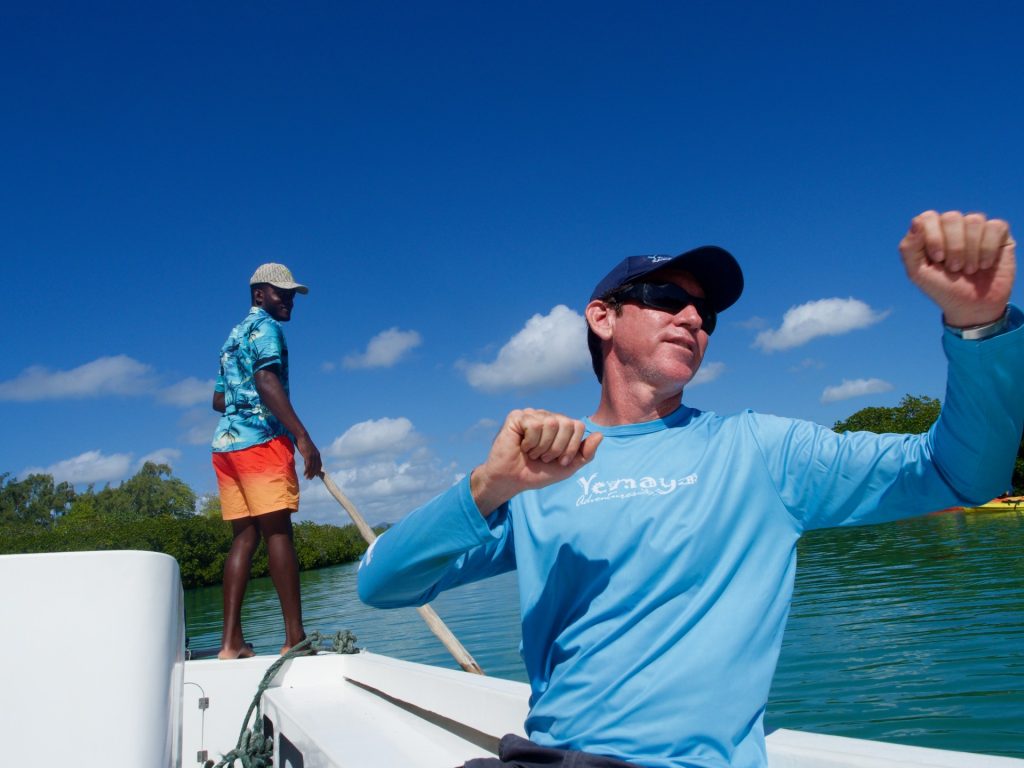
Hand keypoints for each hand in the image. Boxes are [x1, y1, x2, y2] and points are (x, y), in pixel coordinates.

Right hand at [295, 434, 321, 479]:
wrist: (302, 437)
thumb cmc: (304, 443)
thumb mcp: (307, 451)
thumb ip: (308, 457)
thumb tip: (307, 464)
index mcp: (318, 454)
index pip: (319, 465)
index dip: (318, 471)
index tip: (316, 475)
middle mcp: (316, 455)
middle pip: (316, 467)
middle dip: (313, 474)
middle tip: (310, 478)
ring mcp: (313, 456)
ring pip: (312, 467)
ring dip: (310, 474)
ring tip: (307, 478)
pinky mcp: (308, 455)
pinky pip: (308, 465)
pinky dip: (307, 471)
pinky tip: (304, 474)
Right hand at [470, 408, 602, 515]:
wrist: (513, 481)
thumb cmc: (538, 472)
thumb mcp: (567, 467)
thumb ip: (586, 454)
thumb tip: (600, 435)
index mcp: (560, 425)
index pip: (578, 426)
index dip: (571, 447)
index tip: (559, 461)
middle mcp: (547, 416)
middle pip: (566, 423)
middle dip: (557, 448)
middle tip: (544, 458)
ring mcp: (531, 414)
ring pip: (551, 423)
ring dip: (542, 447)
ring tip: (532, 453)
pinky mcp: (516, 417)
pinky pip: (534, 425)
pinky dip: (530, 442)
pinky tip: (522, 447)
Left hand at [899, 210, 1014, 326]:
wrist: (972, 307)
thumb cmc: (942, 288)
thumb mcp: (917, 273)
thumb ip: (909, 248)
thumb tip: (916, 222)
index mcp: (931, 231)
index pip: (928, 217)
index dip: (933, 237)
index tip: (937, 259)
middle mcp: (953, 226)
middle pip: (952, 217)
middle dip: (953, 247)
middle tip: (954, 268)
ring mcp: (976, 228)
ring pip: (974, 220)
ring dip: (970, 251)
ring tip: (969, 269)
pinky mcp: (998, 233)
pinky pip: (995, 226)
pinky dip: (988, 249)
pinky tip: (985, 264)